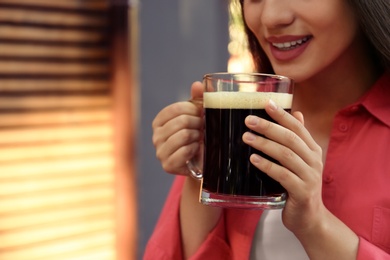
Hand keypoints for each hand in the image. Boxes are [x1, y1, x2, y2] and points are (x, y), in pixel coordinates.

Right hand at [152, 81, 203, 174]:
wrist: (199, 163)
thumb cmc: (197, 136)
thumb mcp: (197, 116)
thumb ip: (197, 99)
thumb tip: (198, 84)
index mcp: (159, 121)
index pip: (176, 108)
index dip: (193, 109)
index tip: (201, 114)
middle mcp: (156, 136)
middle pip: (182, 121)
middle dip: (198, 123)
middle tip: (203, 128)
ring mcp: (160, 152)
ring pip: (185, 135)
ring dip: (198, 136)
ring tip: (199, 138)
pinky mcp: (167, 165)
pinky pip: (185, 151)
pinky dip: (195, 149)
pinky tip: (196, 149)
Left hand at [242, 100, 323, 233]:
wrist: (310, 218)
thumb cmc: (299, 186)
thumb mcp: (300, 162)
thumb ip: (297, 140)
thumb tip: (296, 113)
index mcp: (313, 150)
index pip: (298, 127)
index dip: (282, 114)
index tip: (266, 103)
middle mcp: (314, 160)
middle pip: (290, 138)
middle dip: (268, 127)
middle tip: (248, 120)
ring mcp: (309, 176)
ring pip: (286, 154)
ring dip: (264, 144)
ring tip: (246, 137)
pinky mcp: (301, 191)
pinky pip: (282, 175)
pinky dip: (267, 166)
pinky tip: (254, 159)